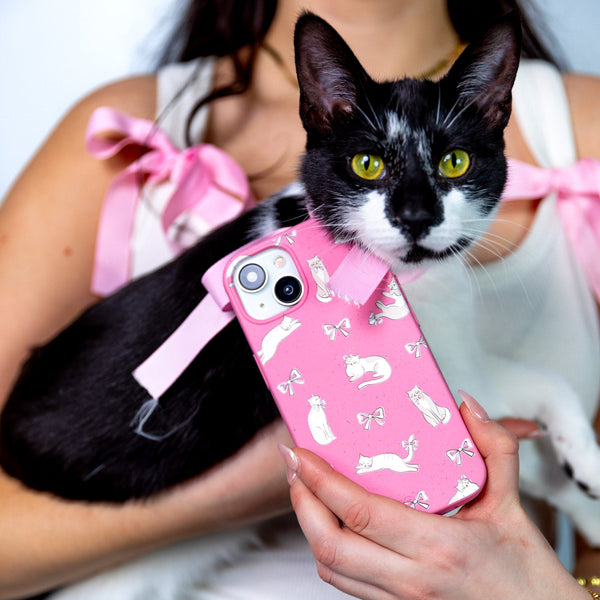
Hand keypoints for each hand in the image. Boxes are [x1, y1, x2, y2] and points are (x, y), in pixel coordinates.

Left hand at [281, 392, 587, 599]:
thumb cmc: (528, 573)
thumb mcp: (514, 504)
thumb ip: (495, 446)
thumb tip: (465, 405)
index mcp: (438, 547)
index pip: (359, 511)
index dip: (320, 480)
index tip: (299, 452)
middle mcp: (411, 579)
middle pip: (329, 544)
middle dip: (300, 502)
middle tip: (294, 466)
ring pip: (330, 567)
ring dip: (308, 526)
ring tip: (305, 489)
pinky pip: (346, 582)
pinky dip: (328, 550)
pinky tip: (332, 522)